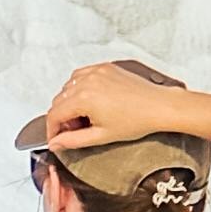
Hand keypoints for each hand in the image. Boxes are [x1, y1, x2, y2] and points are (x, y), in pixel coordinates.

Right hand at [44, 57, 186, 145]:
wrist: (158, 106)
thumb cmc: (136, 121)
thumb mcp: (101, 136)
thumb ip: (73, 140)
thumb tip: (56, 143)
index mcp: (84, 98)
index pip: (54, 114)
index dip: (52, 130)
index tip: (56, 138)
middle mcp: (87, 80)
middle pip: (59, 100)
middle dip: (62, 118)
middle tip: (74, 130)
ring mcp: (95, 71)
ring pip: (67, 87)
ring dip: (69, 102)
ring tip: (85, 117)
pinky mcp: (104, 67)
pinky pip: (80, 75)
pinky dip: (79, 87)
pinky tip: (90, 100)